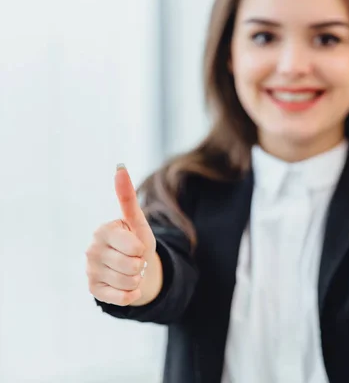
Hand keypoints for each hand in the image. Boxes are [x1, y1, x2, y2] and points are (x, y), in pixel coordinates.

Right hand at [86, 164, 157, 305]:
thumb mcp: (137, 221)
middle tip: (135, 260)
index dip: (142, 249)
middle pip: (131, 265)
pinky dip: (131, 294)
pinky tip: (129, 287)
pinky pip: (121, 298)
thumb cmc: (136, 241)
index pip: (133, 247)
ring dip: (137, 279)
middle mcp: (91, 250)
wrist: (134, 268)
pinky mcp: (93, 290)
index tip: (137, 245)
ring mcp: (90, 271)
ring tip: (131, 271)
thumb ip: (127, 197)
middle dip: (140, 265)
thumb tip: (119, 167)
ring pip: (128, 282)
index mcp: (103, 231)